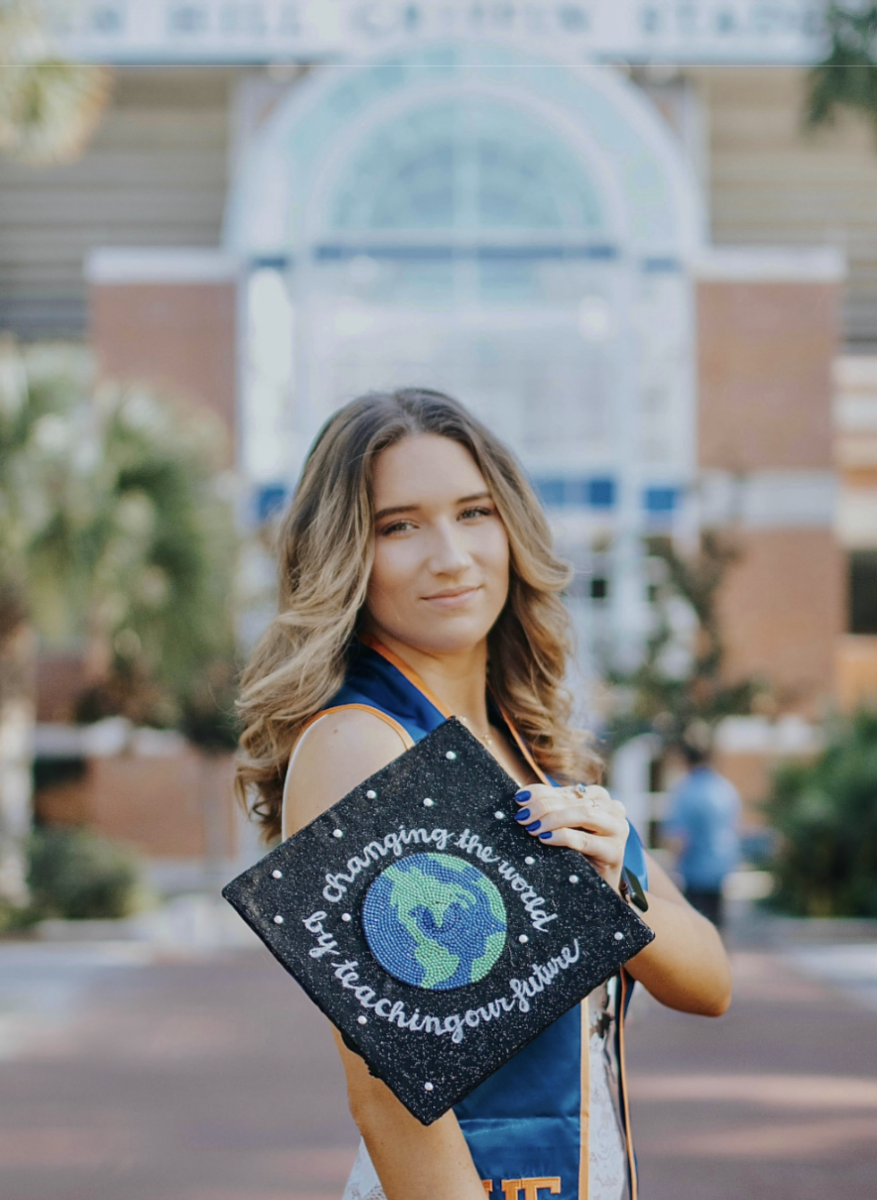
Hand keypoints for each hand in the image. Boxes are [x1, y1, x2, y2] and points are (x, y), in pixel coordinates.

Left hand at [513, 784, 628, 893]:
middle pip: (572, 802)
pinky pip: (585, 840)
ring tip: (532, 828)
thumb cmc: (576, 853)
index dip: (540, 792)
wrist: (594, 888)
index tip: (519, 799)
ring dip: (553, 819)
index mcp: (598, 797)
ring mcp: (617, 829)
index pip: (565, 790)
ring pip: (582, 814)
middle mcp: (612, 808)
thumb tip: (521, 797)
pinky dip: (563, 837)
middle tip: (522, 817)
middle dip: (542, 807)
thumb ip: (549, 809)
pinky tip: (546, 839)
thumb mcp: (563, 826)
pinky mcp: (615, 851)